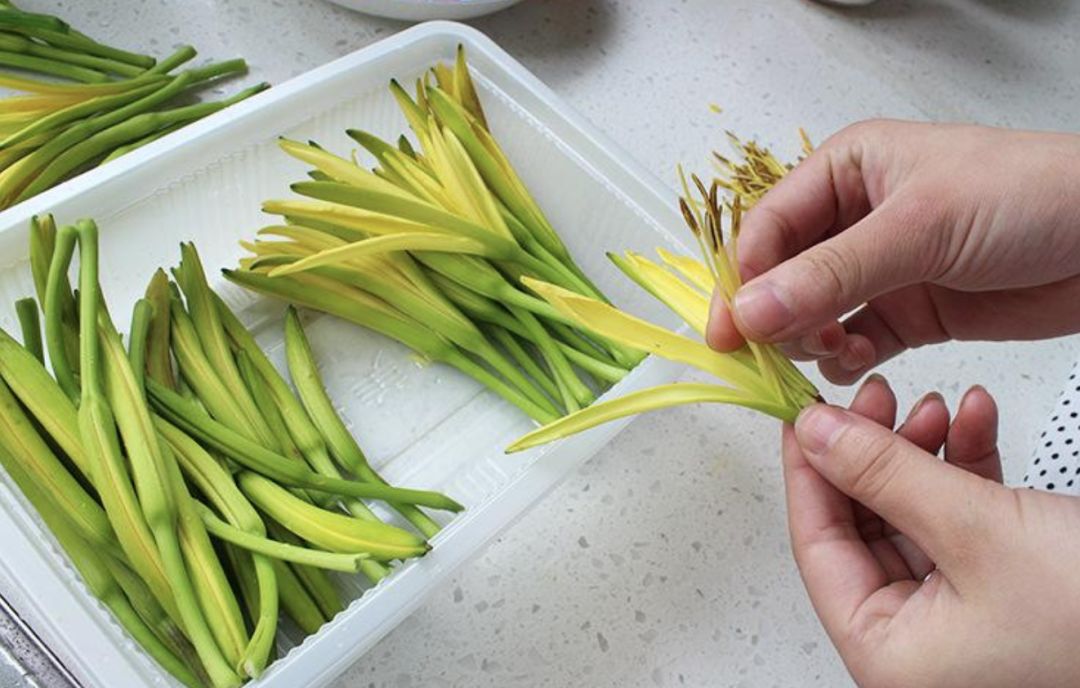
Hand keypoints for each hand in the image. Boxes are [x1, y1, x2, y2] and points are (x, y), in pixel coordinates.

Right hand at [708, 121, 1079, 382]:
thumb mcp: (919, 226)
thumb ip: (831, 273)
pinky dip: (847, 359)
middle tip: (780, 351)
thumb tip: (749, 312)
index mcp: (845, 171)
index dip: (742, 278)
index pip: (767, 228)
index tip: (730, 330)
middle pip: (781, 276)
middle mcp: (853, 219)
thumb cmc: (1027, 197)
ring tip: (839, 350)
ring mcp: (880, 269)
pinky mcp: (909, 312)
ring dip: (811, 341)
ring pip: (811, 315)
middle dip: (775, 316)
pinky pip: (853, 342)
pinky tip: (862, 362)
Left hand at [784, 375, 1079, 687]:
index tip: (804, 414)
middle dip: (874, 451)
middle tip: (876, 394)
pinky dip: (968, 469)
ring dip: (924, 452)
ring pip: (914, 515)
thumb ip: (885, 475)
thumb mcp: (978, 530)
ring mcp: (962, 617)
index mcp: (890, 652)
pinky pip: (963, 520)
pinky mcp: (1003, 590)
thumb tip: (815, 435)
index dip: (808, 471)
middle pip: (864, 525)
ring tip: (938, 401)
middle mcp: (919, 643)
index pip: (818, 546)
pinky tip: (977, 420)